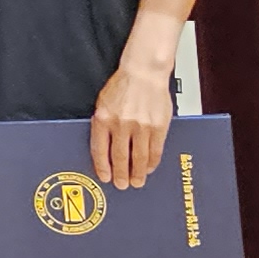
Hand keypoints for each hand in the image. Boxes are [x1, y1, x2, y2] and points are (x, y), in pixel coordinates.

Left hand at [91, 45, 176, 188]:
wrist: (143, 72)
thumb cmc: (122, 86)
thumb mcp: (103, 104)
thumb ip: (103, 126)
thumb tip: (104, 150)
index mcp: (103, 119)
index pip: (100, 151)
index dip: (103, 167)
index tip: (106, 177)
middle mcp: (121, 124)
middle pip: (120, 158)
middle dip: (121, 175)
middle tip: (122, 184)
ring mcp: (141, 126)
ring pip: (139, 158)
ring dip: (137, 173)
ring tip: (137, 181)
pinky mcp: (158, 126)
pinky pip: (155, 150)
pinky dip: (152, 162)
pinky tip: (149, 167)